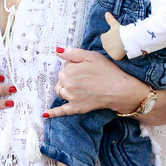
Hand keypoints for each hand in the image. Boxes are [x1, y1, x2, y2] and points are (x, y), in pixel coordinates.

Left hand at [43, 47, 165, 122]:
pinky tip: (44, 114)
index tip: (86, 67)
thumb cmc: (108, 71)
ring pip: (60, 90)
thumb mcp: (92, 56)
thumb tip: (57, 51)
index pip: (65, 65)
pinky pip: (61, 111)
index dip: (75, 65)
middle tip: (85, 76)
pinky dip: (52, 113)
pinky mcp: (76, 108)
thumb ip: (73, 53)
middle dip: (70, 75)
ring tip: (79, 86)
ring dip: (65, 87)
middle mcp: (68, 84)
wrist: (120, 90)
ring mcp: (71, 98)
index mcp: (70, 71)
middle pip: (61, 78)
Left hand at [99, 12, 125, 59]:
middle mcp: (104, 45)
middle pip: (108, 44)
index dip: (111, 36)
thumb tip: (106, 13)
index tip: (117, 35)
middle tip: (120, 40)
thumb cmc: (121, 31)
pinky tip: (122, 50)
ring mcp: (109, 51)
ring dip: (115, 48)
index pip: (105, 37)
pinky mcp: (114, 56)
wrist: (128, 39)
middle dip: (112, 42)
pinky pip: (115, 55)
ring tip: (122, 45)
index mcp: (103, 37)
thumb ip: (110, 19)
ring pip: (112, 50)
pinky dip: (118, 54)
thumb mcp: (115, 24)